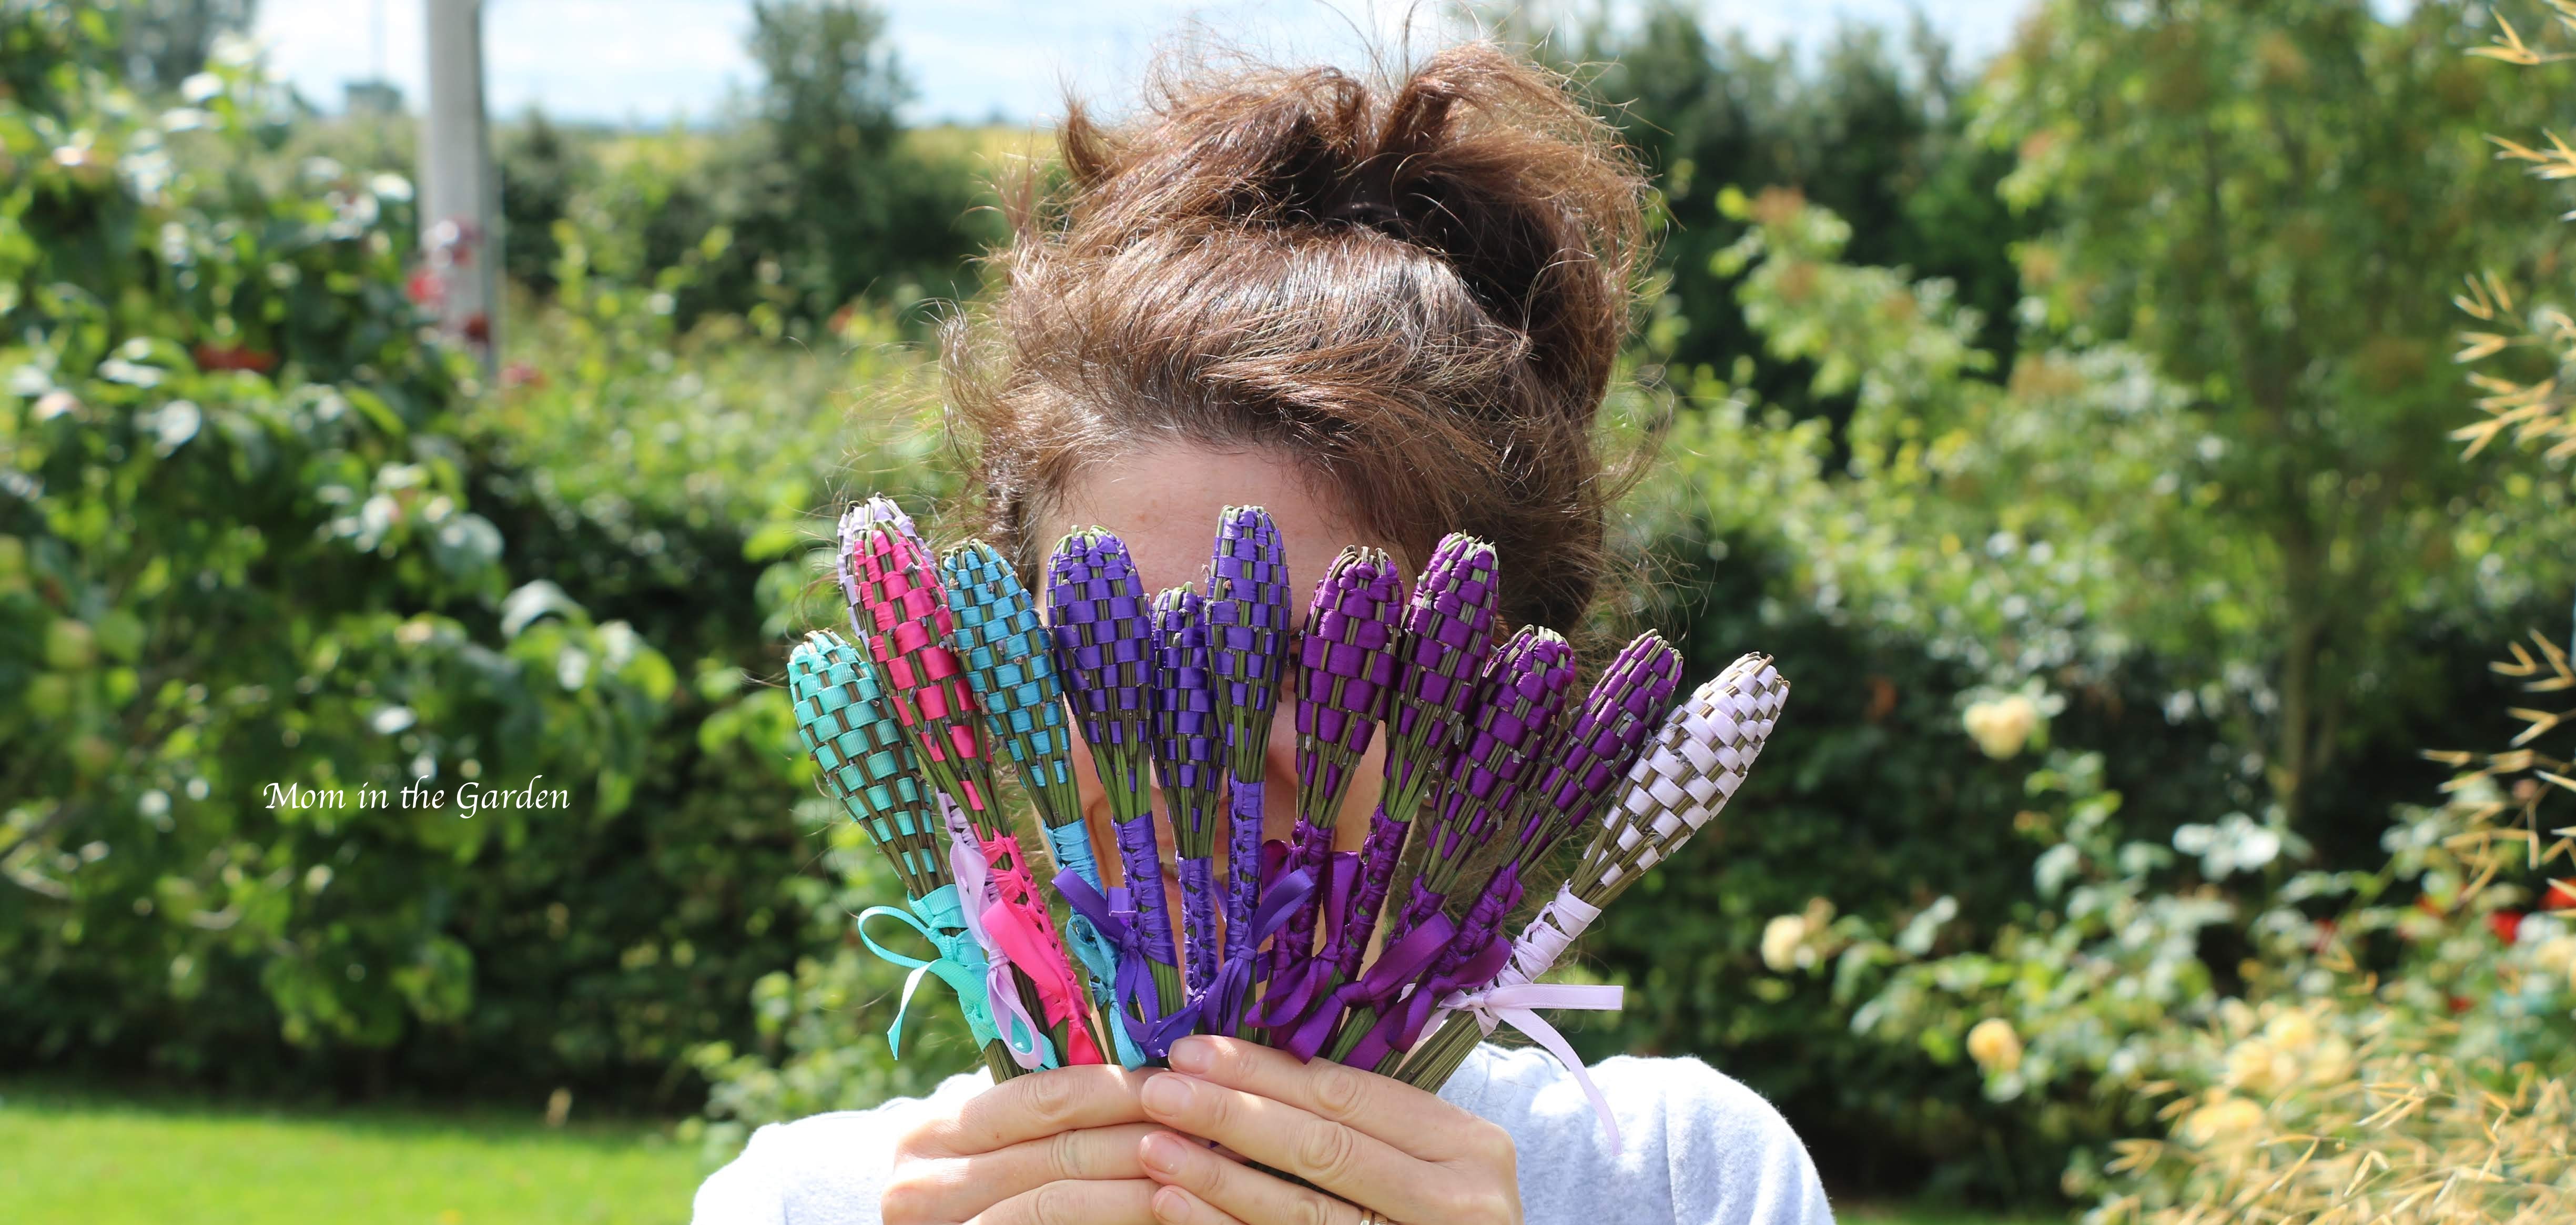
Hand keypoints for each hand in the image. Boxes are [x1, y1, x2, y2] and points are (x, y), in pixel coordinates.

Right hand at [883, 1063, 1174, 1223]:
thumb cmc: (963, 1182)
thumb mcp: (979, 1140)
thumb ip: (1033, 1113)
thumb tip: (1136, 1070)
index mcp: (931, 1134)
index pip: (1043, 1098)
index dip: (1119, 1089)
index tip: (1177, 1081)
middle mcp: (926, 1186)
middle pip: (1061, 1152)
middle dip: (1143, 1136)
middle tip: (1206, 1128)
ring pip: (1063, 1204)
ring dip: (1141, 1188)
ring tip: (1197, 1172)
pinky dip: (1117, 1222)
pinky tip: (1160, 1214)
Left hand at [1133, 1036, 1520, 1224]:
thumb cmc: (1446, 1213)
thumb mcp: (1436, 1160)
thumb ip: (1368, 1121)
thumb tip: (1257, 1069)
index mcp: (1469, 1146)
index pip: (1350, 1096)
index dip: (1267, 1071)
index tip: (1195, 1049)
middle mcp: (1456, 1200)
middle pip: (1323, 1147)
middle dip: (1233, 1113)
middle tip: (1159, 1088)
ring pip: (1302, 1211)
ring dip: (1218, 1175)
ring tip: (1153, 1146)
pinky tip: (1174, 1207)